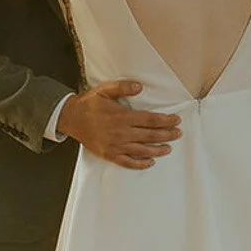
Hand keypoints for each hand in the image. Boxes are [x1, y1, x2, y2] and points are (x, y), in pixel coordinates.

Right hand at [59, 81, 181, 170]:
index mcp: (123, 117)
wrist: (71, 118)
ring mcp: (115, 146)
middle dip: (167, 135)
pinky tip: (150, 162)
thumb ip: (123, 87)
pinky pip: (128, 162)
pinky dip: (140, 164)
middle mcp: (121, 133)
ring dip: (158, 150)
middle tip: (178, 133)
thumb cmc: (90, 103)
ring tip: (168, 148)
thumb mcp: (105, 90)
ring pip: (142, 151)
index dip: (166, 121)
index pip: (150, 120)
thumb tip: (140, 86)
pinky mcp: (109, 155)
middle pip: (150, 136)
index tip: (176, 120)